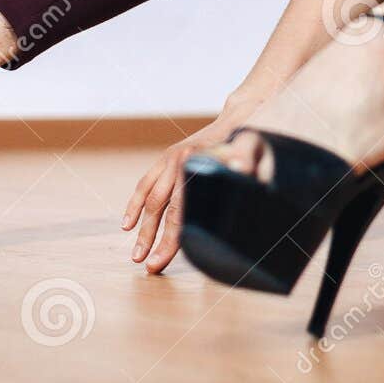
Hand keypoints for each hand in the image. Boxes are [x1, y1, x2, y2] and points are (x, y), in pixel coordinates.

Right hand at [121, 98, 256, 273]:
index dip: (169, 240)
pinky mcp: (167, 157)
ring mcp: (171, 159)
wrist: (242, 117)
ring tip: (136, 254)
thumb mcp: (256, 151)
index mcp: (199, 163)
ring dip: (142, 227)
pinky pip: (146, 183)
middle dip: (152, 239)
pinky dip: (135, 204)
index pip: (180, 211)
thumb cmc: (252, 142)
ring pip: (151, 198)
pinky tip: (127, 225)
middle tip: (147, 266)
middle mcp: (180, 160)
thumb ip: (249, 161)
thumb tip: (244, 173)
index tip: (158, 262)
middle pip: (162, 208)